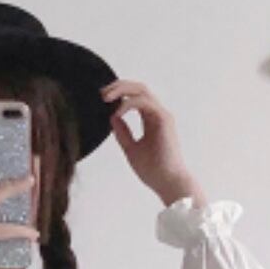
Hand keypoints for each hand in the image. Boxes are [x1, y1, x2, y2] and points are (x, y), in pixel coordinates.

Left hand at [100, 79, 206, 207]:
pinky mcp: (164, 120)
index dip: (119, 93)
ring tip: (105, 97)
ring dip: (122, 90)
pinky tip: (117, 112)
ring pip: (141, 91)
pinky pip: (144, 103)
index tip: (102, 98)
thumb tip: (112, 117)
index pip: (135, 97)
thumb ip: (123, 133)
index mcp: (151, 119)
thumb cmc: (153, 170)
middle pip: (138, 88)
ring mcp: (162, 115)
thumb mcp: (131, 149)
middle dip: (118, 86)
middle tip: (101, 93)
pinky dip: (128, 104)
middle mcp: (158, 114)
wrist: (168, 182)